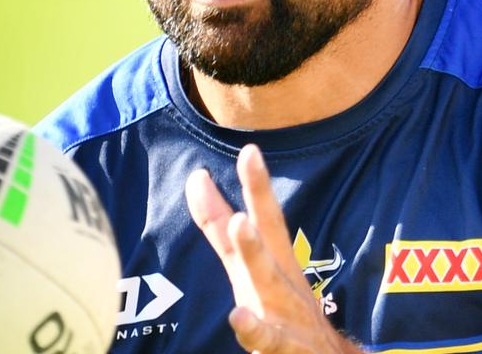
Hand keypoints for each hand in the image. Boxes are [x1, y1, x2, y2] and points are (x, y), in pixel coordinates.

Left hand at [185, 144, 360, 353]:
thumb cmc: (283, 311)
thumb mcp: (252, 267)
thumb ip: (219, 229)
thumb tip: (197, 179)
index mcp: (275, 261)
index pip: (262, 216)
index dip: (252, 183)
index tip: (248, 147)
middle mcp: (280, 279)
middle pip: (269, 232)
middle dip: (260, 195)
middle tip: (251, 156)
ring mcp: (284, 312)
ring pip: (267, 278)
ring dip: (254, 251)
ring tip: (240, 224)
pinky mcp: (285, 346)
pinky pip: (267, 337)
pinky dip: (254, 328)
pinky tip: (238, 316)